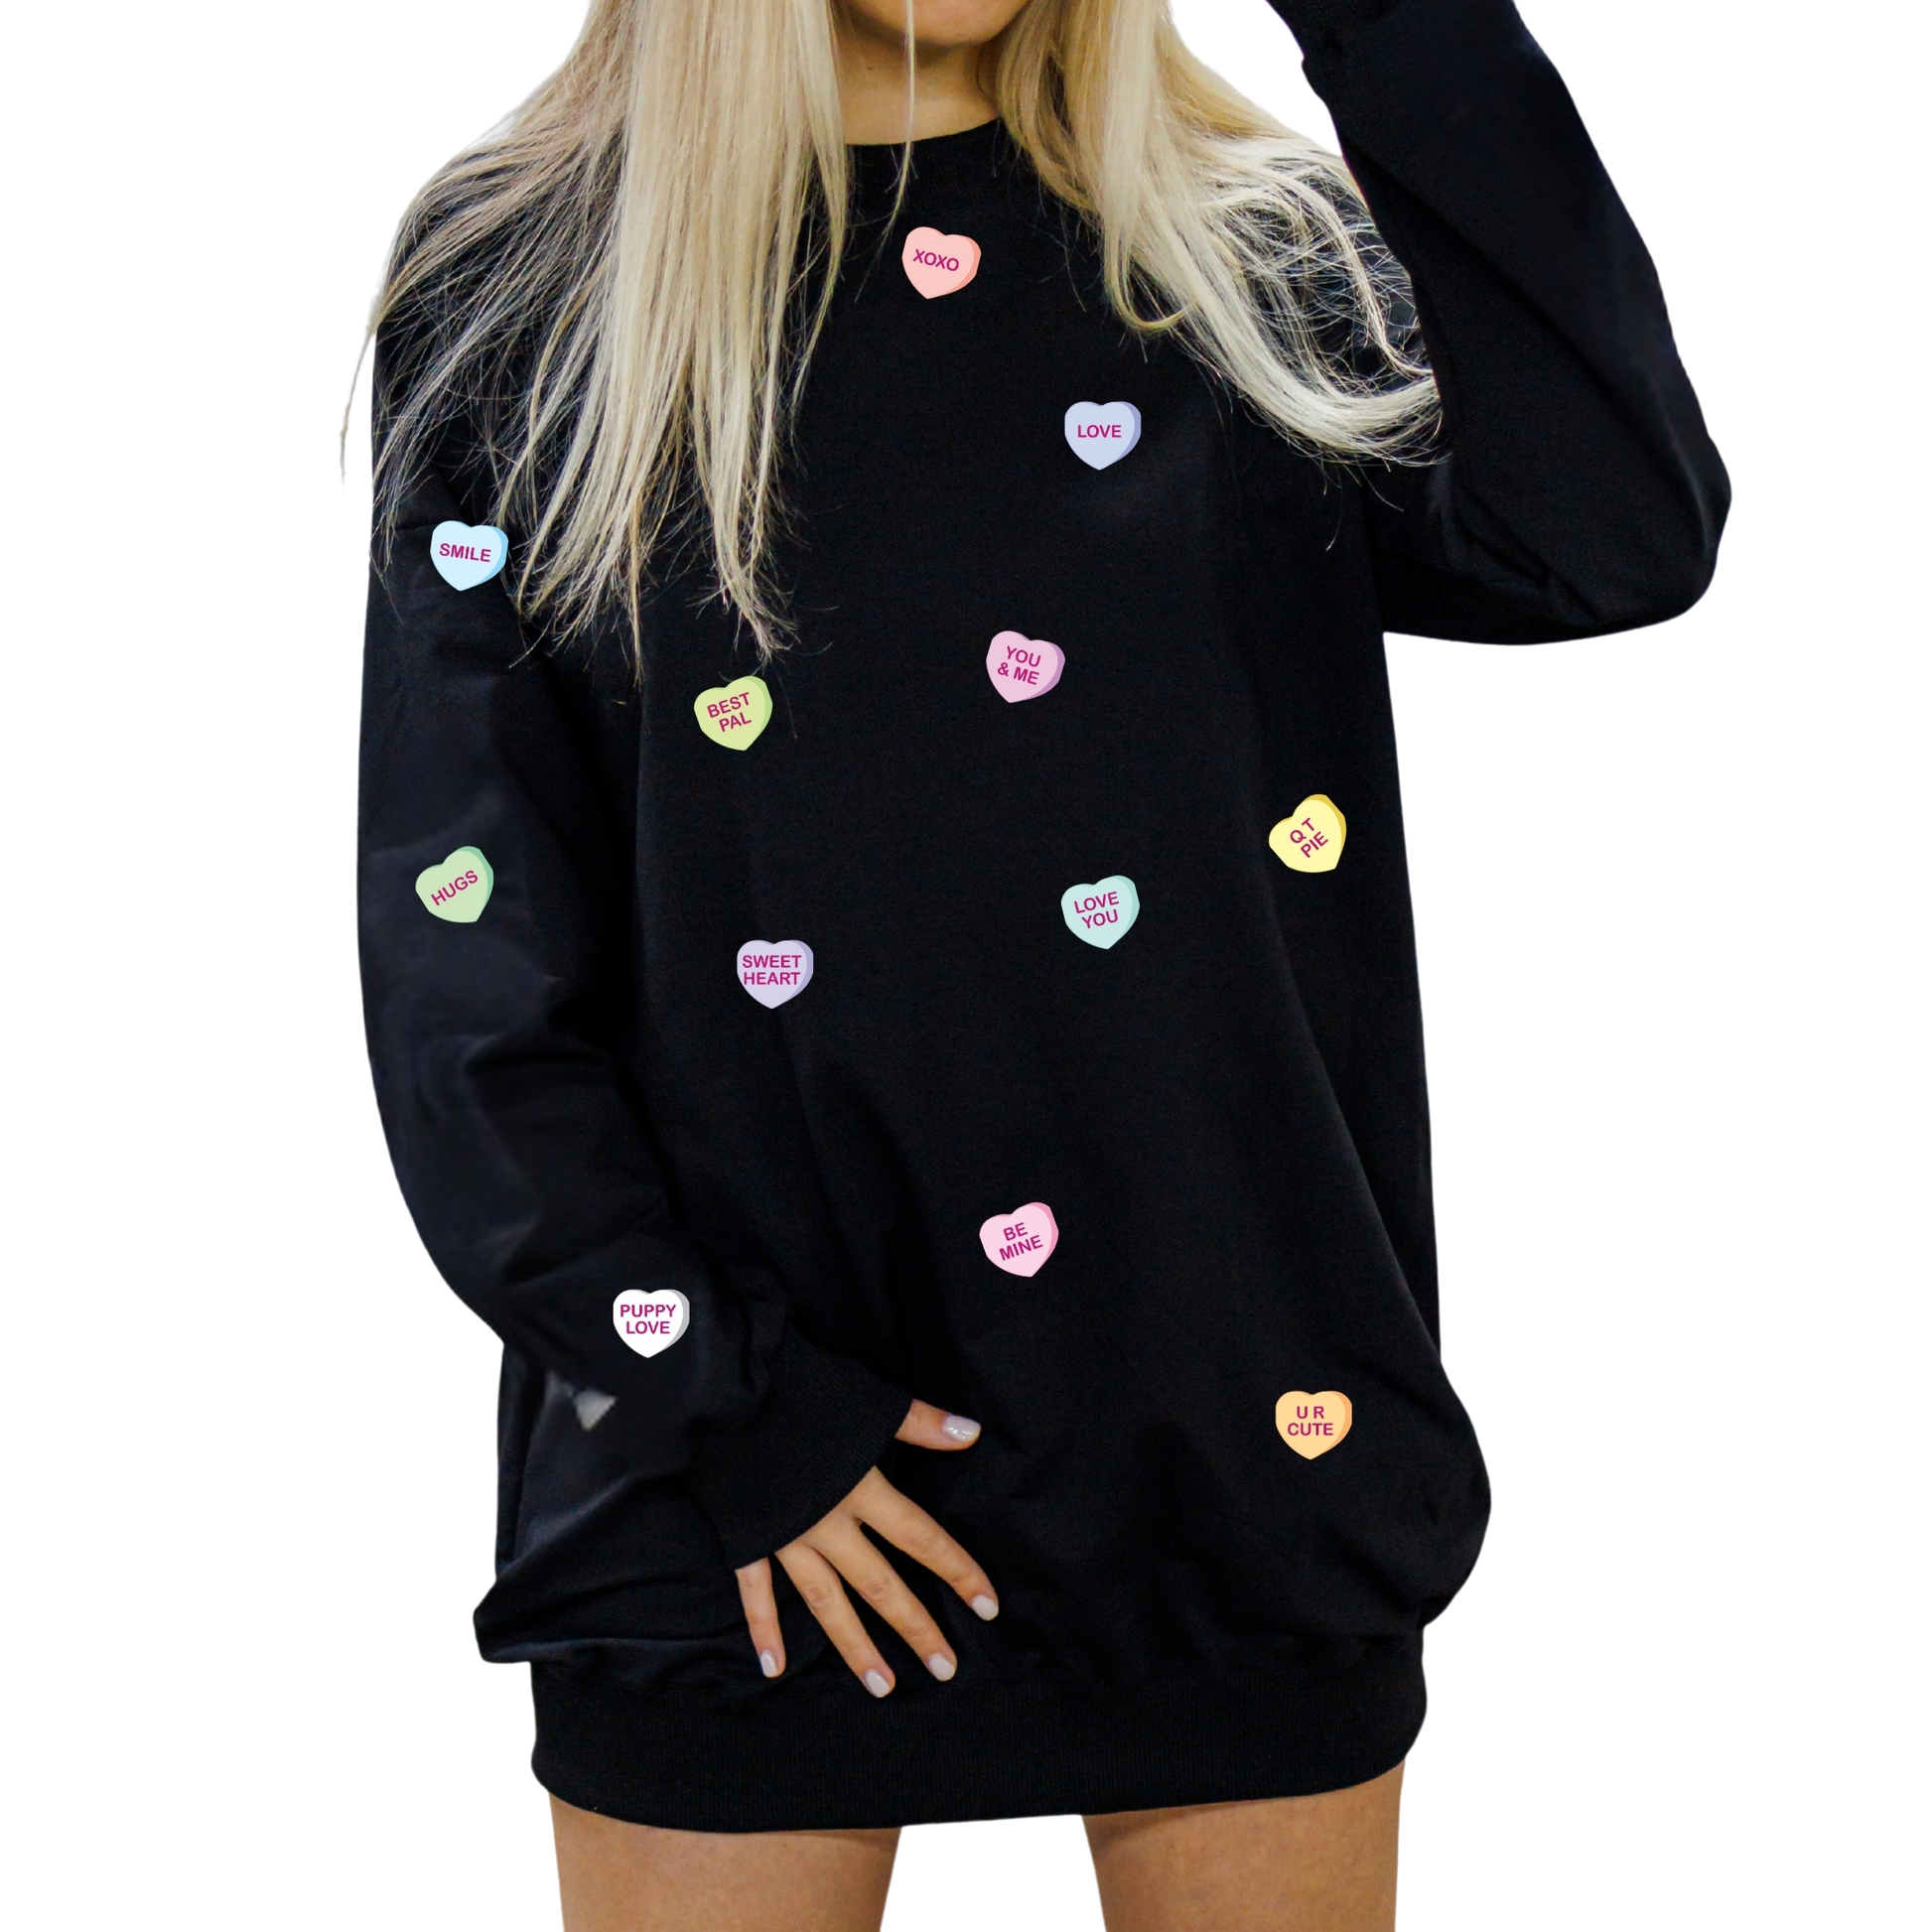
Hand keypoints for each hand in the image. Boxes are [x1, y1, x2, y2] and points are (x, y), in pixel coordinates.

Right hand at [734, 1399, 997, 1695]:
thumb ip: (920, 1422)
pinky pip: (755, 1592)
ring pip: (826, 1602)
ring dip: (855, 1646)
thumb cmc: (799, 1389)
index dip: (957, 1571)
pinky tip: (773, 1669)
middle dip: (914, 1626)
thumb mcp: (866, 1401)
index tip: (988, 1607)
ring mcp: (786, 1537)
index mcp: (861, 1489)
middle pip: (880, 1584)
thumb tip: (972, 1433)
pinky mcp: (748, 1539)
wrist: (726, 1392)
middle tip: (945, 1669)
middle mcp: (828, 1523)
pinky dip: (764, 1629)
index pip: (921, 1538)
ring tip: (882, 1686)